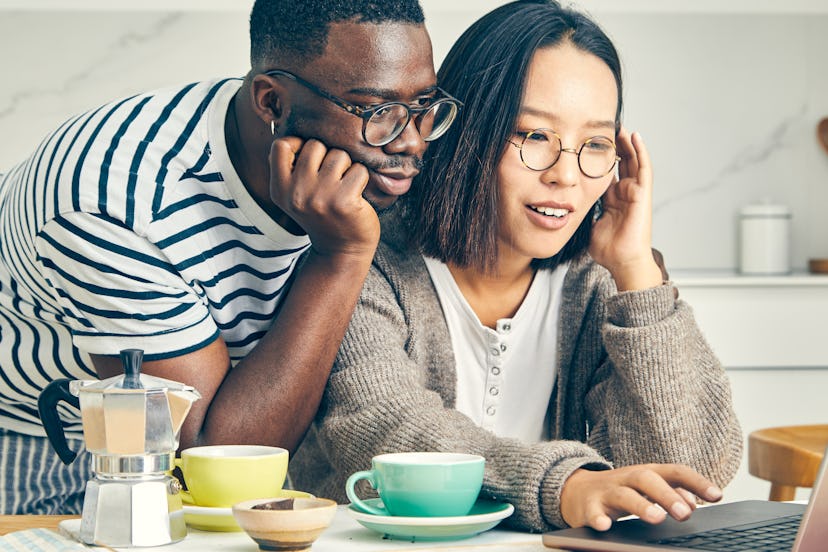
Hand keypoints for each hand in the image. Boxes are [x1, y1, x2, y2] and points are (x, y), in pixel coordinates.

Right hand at [269, 137, 379, 258]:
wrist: (342, 251)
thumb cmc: (323, 214)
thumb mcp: (295, 195)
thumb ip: (292, 167)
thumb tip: (297, 132)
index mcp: (279, 189)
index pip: (280, 145)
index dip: (298, 144)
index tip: (311, 160)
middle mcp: (296, 193)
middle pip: (315, 145)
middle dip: (328, 157)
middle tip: (332, 180)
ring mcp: (320, 197)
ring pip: (339, 155)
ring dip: (347, 168)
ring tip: (343, 188)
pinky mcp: (344, 201)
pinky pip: (358, 169)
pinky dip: (361, 179)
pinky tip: (356, 196)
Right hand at [560, 464, 723, 530]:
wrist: (575, 490)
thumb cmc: (620, 491)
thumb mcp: (646, 489)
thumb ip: (672, 493)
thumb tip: (693, 503)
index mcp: (646, 474)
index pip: (674, 472)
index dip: (696, 482)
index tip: (717, 496)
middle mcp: (627, 478)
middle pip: (647, 479)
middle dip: (667, 495)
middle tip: (685, 514)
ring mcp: (607, 492)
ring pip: (624, 494)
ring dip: (640, 506)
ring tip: (656, 518)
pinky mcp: (588, 506)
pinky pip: (593, 512)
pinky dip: (598, 518)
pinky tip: (605, 526)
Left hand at [588, 128, 661, 290]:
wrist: (622, 261)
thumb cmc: (608, 249)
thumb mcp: (588, 224)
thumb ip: (580, 213)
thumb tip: (561, 208)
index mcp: (611, 199)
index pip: (605, 172)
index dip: (599, 158)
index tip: (587, 143)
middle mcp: (624, 193)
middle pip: (620, 162)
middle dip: (613, 145)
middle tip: (604, 128)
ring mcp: (635, 192)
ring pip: (632, 161)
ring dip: (626, 143)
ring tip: (619, 126)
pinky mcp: (643, 194)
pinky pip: (643, 168)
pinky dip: (640, 151)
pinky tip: (634, 137)